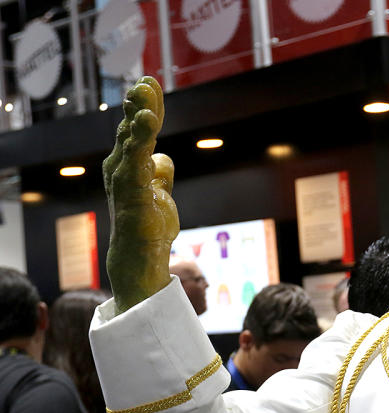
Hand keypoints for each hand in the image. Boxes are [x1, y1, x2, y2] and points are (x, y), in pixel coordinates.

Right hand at [103, 77, 178, 312]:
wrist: (142, 251)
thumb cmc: (148, 222)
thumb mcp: (159, 189)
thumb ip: (160, 171)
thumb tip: (163, 156)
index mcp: (128, 163)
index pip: (138, 128)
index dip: (145, 106)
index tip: (150, 83)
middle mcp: (121, 166)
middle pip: (131, 128)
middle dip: (138, 104)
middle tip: (145, 82)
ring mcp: (125, 177)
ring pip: (131, 141)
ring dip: (138, 119)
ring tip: (145, 99)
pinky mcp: (132, 191)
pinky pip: (137, 160)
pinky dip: (141, 141)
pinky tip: (147, 122)